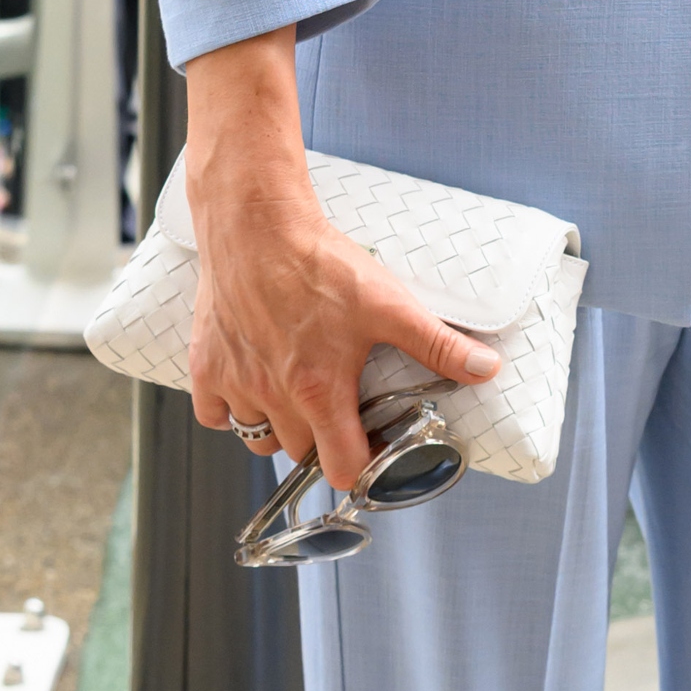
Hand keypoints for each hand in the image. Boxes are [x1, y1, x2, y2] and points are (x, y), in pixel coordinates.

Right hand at [182, 27, 500, 489]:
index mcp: (318, 391)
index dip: (363, 468)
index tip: (374, 450)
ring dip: (282, 428)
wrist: (255, 221)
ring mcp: (236, 382)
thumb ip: (436, 344)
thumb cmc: (318, 261)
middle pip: (301, 455)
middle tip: (342, 413)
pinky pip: (216, 417)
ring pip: (258, 439)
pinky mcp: (205, 365)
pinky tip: (256, 385)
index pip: (341, 469)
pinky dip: (234, 412)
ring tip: (302, 396)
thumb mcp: (388, 303)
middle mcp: (273, 395)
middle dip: (325, 443)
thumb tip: (485, 369)